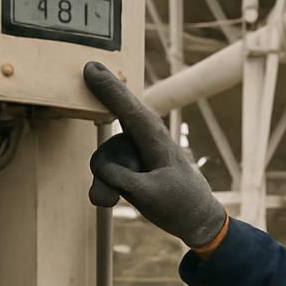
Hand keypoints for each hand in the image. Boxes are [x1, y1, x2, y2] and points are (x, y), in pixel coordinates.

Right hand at [83, 62, 226, 248]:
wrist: (193, 218)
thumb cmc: (179, 202)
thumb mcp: (151, 195)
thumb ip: (122, 180)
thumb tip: (100, 168)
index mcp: (156, 138)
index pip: (129, 109)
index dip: (109, 88)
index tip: (91, 68)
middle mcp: (143, 139)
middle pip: (111, 132)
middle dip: (107, 145)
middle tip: (96, 96)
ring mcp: (132, 152)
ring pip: (103, 161)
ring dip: (108, 183)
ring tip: (122, 200)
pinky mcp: (125, 166)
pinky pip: (104, 174)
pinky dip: (105, 188)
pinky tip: (112, 200)